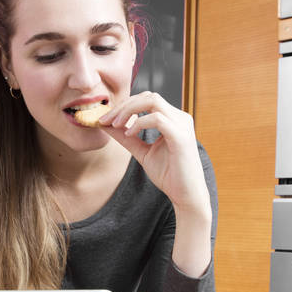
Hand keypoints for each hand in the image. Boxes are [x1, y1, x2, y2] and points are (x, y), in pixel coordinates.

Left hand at [99, 93, 212, 276]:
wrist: (186, 195)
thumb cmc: (169, 175)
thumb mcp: (142, 153)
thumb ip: (127, 138)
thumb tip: (106, 125)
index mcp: (173, 119)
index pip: (147, 99)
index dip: (125, 105)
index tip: (105, 119)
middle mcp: (180, 118)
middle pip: (148, 96)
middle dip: (124, 105)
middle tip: (106, 119)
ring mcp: (182, 125)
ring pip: (152, 101)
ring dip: (129, 110)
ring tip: (115, 124)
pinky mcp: (181, 137)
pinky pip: (157, 119)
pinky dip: (139, 123)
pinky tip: (129, 134)